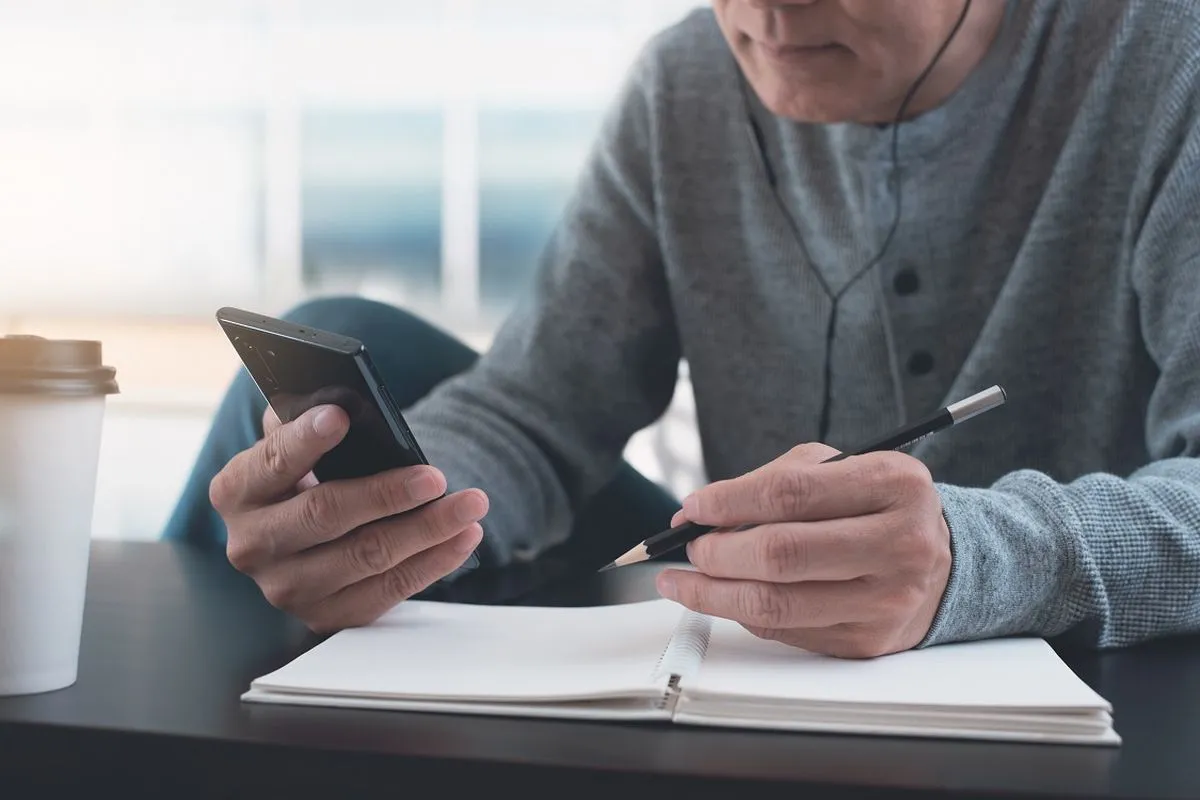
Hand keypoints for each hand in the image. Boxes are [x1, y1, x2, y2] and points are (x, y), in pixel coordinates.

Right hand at [209, 404, 486, 632]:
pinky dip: (434, 562)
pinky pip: (389, 591)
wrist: (301, 538)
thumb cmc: (304, 477)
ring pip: (367, 557)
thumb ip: (304, 418)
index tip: (341, 416)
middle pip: (326, 516)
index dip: (305, 440)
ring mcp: (287, 588)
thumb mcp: (294, 445)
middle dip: (387, 494)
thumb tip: (342, 395)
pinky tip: (463, 536)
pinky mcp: (326, 615)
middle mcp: (252, 545)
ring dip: (428, 529)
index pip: (271, 463)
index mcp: (236, 491)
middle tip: (435, 476)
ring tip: (469, 504)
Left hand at [655, 443, 950, 657]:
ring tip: (682, 581)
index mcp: (893, 484)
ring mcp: (886, 599)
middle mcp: (899, 543)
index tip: (692, 509)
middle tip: (689, 547)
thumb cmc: (874, 507)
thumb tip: (698, 513)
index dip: (728, 501)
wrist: (938, 561)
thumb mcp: (838, 469)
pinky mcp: (868, 641)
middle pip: (781, 554)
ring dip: (713, 594)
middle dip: (717, 552)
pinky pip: (785, 631)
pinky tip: (723, 598)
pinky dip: (743, 614)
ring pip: (776, 604)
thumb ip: (772, 482)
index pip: (790, 493)